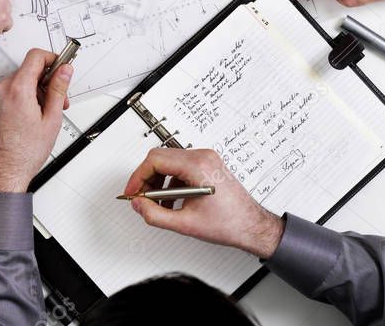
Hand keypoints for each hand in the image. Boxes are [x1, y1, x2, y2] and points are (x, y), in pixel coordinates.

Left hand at [0, 49, 72, 192]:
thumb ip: (58, 89)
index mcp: (18, 90)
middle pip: (28, 71)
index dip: (52, 59)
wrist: (4, 172)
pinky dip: (19, 98)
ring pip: (18, 82)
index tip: (61, 67)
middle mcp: (1, 90)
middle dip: (46, 82)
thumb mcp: (51, 119)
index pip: (35, 57)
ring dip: (33, 91)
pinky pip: (7, 92)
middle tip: (58, 100)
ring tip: (43, 112)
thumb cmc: (24, 153)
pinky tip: (28, 116)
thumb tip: (64, 71)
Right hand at [124, 148, 283, 258]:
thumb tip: (138, 204)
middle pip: (160, 158)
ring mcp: (206, 159)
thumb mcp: (185, 224)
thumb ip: (155, 215)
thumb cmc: (230, 223)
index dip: (138, 176)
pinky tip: (170, 201)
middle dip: (146, 179)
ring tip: (156, 203)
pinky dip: (170, 182)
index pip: (155, 160)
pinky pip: (179, 167)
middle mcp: (202, 157)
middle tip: (141, 197)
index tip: (132, 191)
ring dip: (158, 181)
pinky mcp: (207, 165)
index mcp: (198, 166)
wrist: (252, 226)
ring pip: (169, 162)